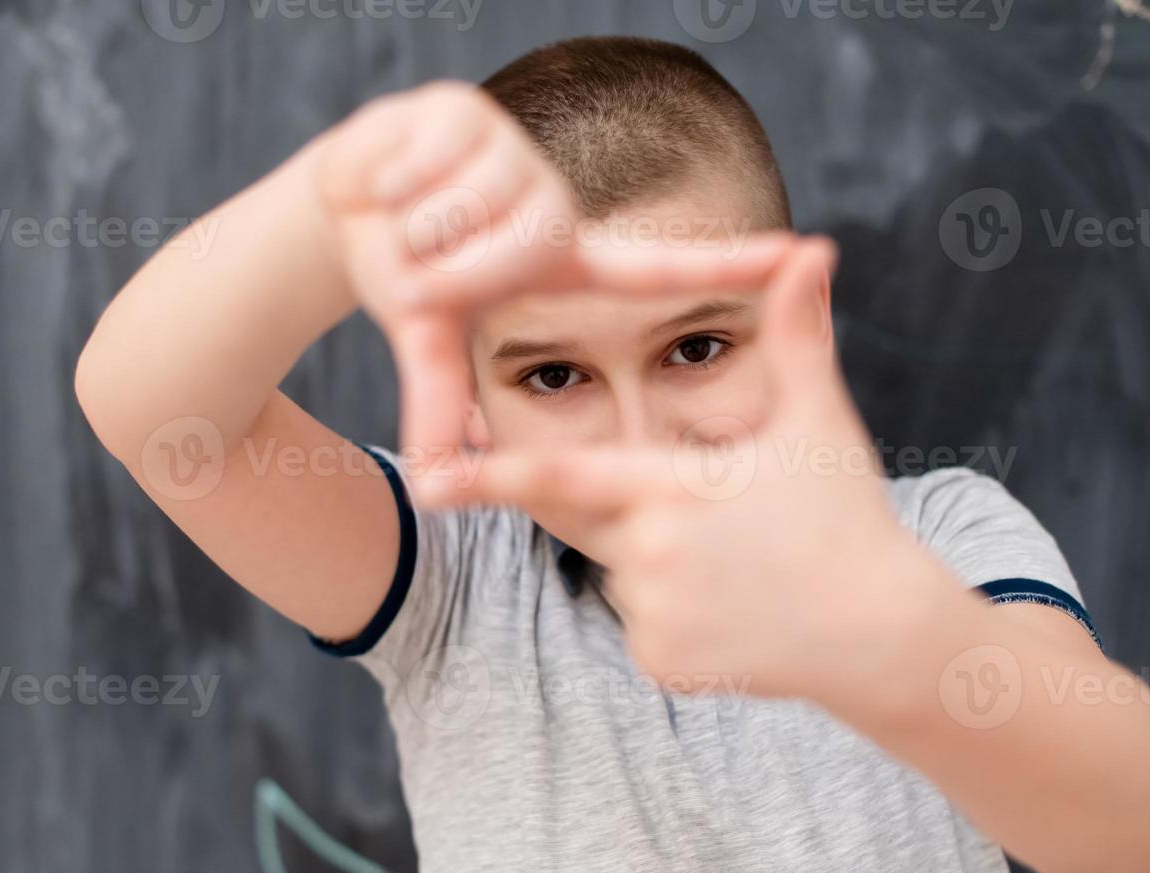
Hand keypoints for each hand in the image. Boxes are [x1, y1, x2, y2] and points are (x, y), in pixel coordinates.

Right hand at [315, 80, 796, 473]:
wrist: (341, 203)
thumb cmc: (403, 270)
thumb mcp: (428, 338)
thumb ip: (438, 402)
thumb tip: (430, 486)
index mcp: (559, 258)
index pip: (656, 267)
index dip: (730, 263)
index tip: (808, 253)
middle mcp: (550, 206)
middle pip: (503, 254)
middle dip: (439, 270)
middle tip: (420, 258)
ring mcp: (513, 154)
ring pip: (459, 214)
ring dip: (409, 227)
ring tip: (406, 213)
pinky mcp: (466, 109)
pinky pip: (427, 168)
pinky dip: (388, 181)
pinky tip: (392, 174)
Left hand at [430, 239, 952, 702]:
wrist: (883, 633)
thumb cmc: (849, 517)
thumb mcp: (818, 423)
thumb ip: (798, 335)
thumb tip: (814, 248)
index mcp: (670, 488)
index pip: (560, 478)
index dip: (490, 476)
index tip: (428, 478)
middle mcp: (647, 556)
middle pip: (599, 523)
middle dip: (638, 513)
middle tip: (714, 523)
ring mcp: (651, 618)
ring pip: (625, 576)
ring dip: (665, 566)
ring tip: (744, 569)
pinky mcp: (661, 665)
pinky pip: (646, 627)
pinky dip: (679, 617)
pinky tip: (740, 612)